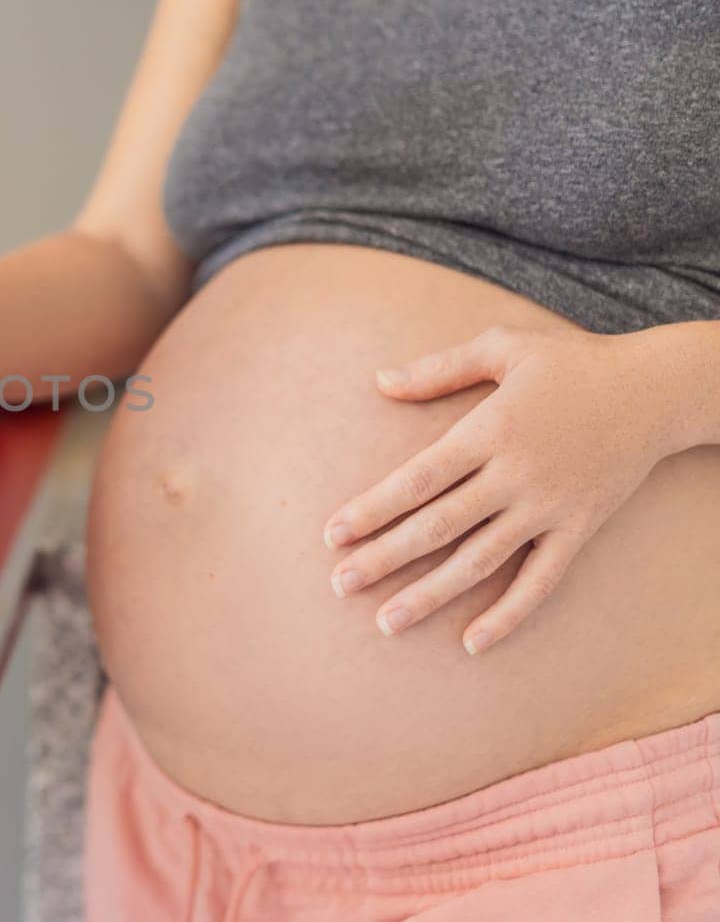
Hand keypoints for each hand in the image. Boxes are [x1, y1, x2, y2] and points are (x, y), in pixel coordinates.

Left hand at [323, 324, 688, 653]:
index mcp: (489, 430)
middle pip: (438, 526)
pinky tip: (472, 642)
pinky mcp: (580, 528)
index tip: (331, 534)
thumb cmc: (571, 364)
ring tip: (387, 622)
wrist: (657, 390)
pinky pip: (540, 580)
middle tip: (339, 585)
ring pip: (480, 561)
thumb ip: (438, 369)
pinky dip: (508, 614)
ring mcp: (549, 506)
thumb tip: (378, 382)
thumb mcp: (503, 348)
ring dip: (431, 594)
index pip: (418, 480)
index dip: (372, 509)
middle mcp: (516, 474)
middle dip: (384, 559)